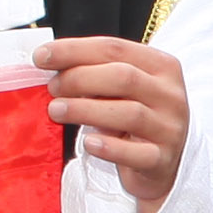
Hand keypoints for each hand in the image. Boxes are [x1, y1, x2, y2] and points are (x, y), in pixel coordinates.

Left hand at [37, 34, 189, 212]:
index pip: (115, 48)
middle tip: (52, 88)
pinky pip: (135, 154)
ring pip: (129, 113)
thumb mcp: (123, 90)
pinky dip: (109, 148)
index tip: (41, 56)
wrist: (162, 164)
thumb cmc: (133, 119)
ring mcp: (170, 128)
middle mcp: (170, 95)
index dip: (74, 50)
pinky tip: (87, 143)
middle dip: (79, 78)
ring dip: (85, 109)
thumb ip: (96, 73)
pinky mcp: (162, 160)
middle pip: (123, 77)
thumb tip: (49, 63)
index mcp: (161, 66)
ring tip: (56, 110)